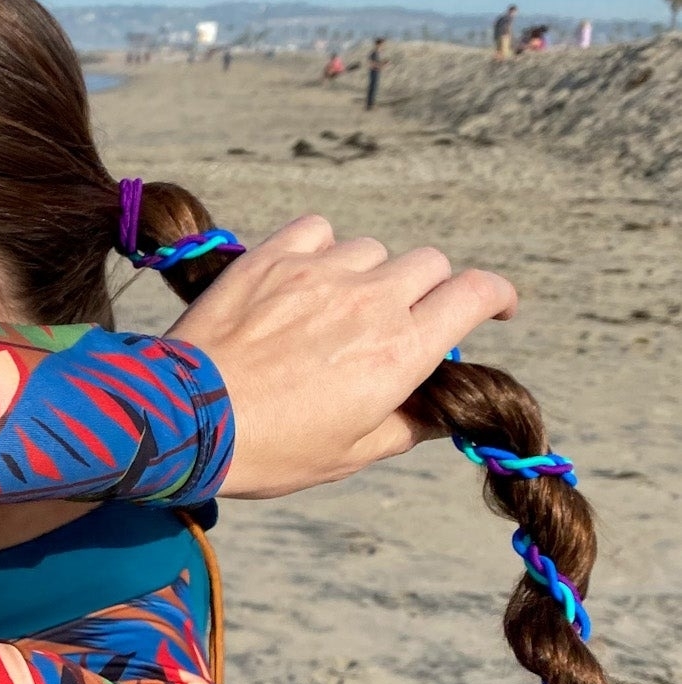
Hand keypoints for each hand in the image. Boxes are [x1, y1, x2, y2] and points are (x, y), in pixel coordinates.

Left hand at [175, 215, 516, 498]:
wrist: (188, 419)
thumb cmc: (271, 448)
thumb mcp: (351, 454)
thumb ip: (407, 425)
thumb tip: (441, 412)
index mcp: (401, 351)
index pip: (475, 294)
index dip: (496, 295)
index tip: (495, 307)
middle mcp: (371, 301)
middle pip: (429, 265)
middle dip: (428, 291)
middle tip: (401, 321)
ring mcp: (321, 272)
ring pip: (372, 249)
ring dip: (369, 273)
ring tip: (337, 310)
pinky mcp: (274, 257)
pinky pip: (318, 229)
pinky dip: (322, 247)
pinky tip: (306, 276)